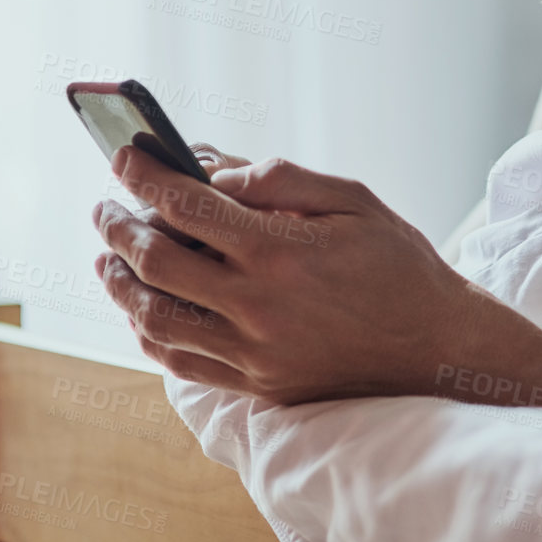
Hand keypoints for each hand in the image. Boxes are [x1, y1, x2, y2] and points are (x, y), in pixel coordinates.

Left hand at [92, 145, 500, 403]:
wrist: (437, 346)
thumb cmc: (399, 264)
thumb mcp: (354, 200)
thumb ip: (283, 180)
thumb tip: (216, 175)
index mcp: (282, 250)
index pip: (187, 206)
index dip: (146, 175)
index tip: (124, 157)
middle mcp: (258, 304)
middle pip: (156, 261)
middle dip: (118, 225)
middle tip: (104, 206)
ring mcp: (253, 351)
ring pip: (154, 318)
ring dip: (119, 283)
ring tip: (107, 257)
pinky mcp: (257, 383)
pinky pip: (180, 363)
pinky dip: (147, 333)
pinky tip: (140, 309)